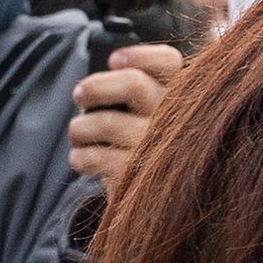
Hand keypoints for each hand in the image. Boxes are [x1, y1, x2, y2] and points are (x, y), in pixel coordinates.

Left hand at [67, 42, 181, 185]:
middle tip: (79, 96)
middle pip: (133, 84)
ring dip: (79, 128)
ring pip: (105, 122)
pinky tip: (82, 159)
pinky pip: (94, 156)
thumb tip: (88, 89)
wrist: (168, 206)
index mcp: (185, 99)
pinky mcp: (139, 176)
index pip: (169, 63)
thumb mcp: (157, 120)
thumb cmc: (153, 153)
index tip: (113, 61)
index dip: (139, 56)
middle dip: (96, 87)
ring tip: (77, 135)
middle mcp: (179, 120)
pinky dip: (80, 157)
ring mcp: (160, 149)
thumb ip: (139, 96)